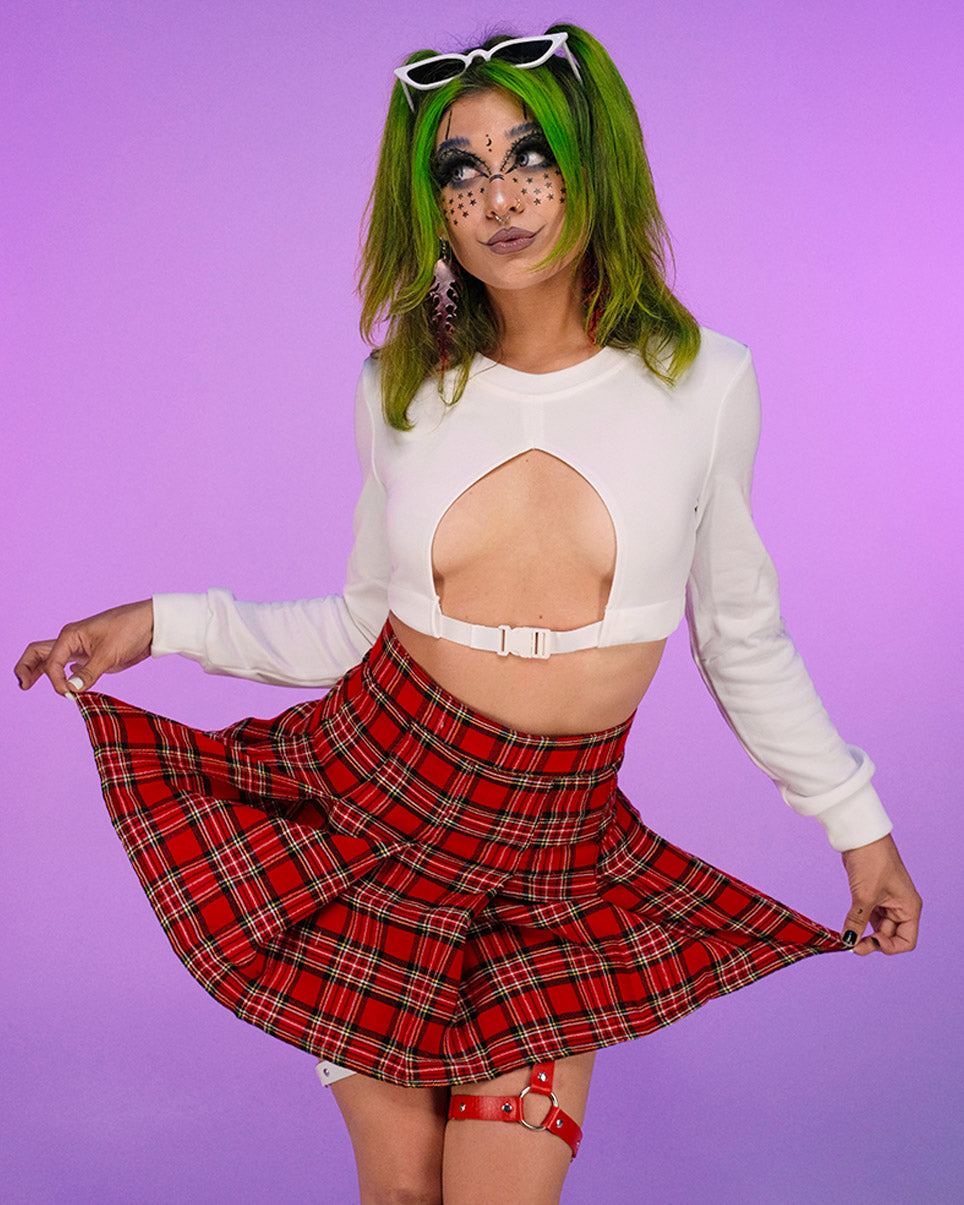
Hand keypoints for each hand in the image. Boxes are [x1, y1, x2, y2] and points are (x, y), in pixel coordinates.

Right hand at [14, 599, 153, 695]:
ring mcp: (82, 649)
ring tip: (27, 684)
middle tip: (23, 685)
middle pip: (40, 653)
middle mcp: (72, 641)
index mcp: (70, 635)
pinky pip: (71, 665)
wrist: (152, 624)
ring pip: (54, 660)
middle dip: (27, 668)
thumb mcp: (108, 654)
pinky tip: (66, 683)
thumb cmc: (129, 630)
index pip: (51, 662)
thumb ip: (89, 673)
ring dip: (42, 672)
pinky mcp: (94, 656)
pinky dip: (63, 674)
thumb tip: (71, 689)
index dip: (55, 680)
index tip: (69, 693)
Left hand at [840, 833, 920, 955]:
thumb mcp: (864, 895)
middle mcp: (901, 906)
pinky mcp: (872, 894)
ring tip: (847, 936)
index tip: (868, 942)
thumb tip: (848, 942)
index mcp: (909, 907)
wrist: (861, 836)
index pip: (906, 941)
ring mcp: (887, 900)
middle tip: (851, 945)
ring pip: (878, 927)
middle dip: (872, 941)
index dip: (889, 947)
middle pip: (890, 936)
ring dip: (864, 933)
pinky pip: (868, 916)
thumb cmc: (872, 861)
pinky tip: (847, 926)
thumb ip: (857, 921)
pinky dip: (859, 922)